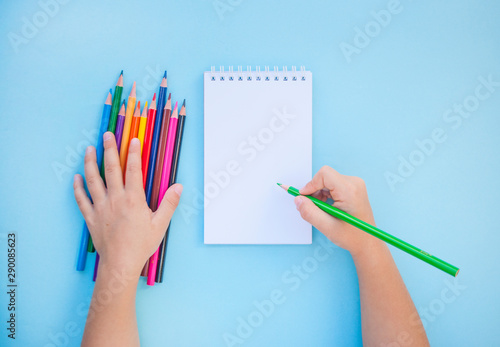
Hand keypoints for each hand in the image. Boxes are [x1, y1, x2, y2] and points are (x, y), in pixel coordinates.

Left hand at [73, 132, 181, 275]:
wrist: (120, 264)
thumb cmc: (141, 245)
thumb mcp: (160, 224)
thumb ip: (169, 203)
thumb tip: (178, 187)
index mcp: (133, 199)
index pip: (133, 170)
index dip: (134, 153)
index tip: (133, 140)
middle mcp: (115, 199)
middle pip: (110, 169)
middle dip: (109, 150)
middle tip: (106, 135)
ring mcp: (101, 207)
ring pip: (93, 180)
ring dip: (90, 163)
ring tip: (88, 150)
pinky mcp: (91, 217)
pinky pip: (81, 199)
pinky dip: (78, 187)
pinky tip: (76, 177)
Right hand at [295, 166, 385, 257]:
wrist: (367, 242)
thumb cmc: (353, 236)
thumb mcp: (327, 227)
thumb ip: (310, 212)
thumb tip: (298, 200)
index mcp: (350, 191)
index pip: (325, 174)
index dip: (311, 184)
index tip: (304, 197)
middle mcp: (354, 184)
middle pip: (325, 177)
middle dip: (314, 191)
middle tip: (312, 207)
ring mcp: (354, 185)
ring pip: (327, 180)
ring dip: (319, 194)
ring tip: (321, 210)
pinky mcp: (352, 188)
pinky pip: (332, 184)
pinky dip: (324, 194)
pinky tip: (327, 207)